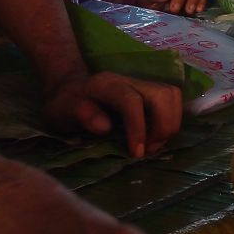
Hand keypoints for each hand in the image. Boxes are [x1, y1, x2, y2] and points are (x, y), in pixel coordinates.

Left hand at [42, 72, 182, 158]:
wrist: (69, 89)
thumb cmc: (65, 105)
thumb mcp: (61, 112)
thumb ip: (81, 114)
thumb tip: (105, 126)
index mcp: (105, 85)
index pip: (131, 100)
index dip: (138, 127)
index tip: (136, 153)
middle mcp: (127, 80)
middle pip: (161, 93)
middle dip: (163, 125)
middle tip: (149, 150)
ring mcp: (140, 83)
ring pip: (172, 94)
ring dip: (171, 122)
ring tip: (154, 144)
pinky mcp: (148, 91)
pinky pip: (172, 99)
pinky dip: (172, 119)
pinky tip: (157, 136)